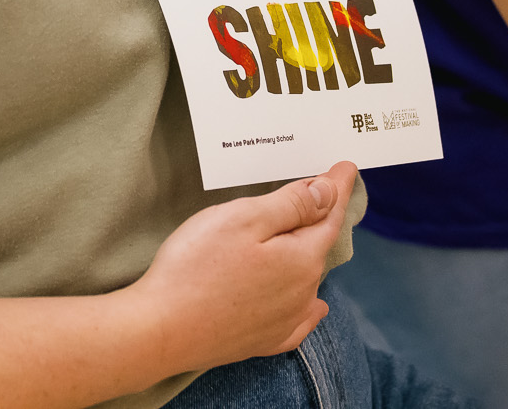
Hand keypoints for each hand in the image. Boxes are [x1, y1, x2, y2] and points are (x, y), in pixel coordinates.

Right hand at [127, 162, 356, 371]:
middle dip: (320, 218)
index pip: (328, 215)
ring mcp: (285, 321)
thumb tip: (329, 191)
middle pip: (317, 246)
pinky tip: (314, 307)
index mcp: (302, 258)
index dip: (336, 187)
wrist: (161, 330)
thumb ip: (292, 205)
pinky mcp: (263, 341)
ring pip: (307, 279)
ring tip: (305, 236)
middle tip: (320, 191)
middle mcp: (302, 292)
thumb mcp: (244, 218)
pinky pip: (299, 320)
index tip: (346, 167)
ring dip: (308, 254)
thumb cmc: (197, 266)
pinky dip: (308, 306)